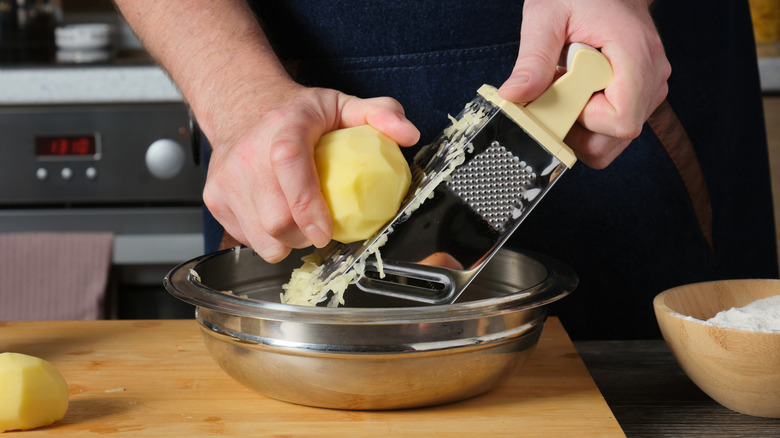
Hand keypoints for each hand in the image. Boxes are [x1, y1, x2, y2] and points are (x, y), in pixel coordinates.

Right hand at [202, 83, 419, 261]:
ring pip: (260, 237)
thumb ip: (380, 113)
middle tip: (320, 228)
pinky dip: (266, 239)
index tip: (326, 232)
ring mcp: (227, 179)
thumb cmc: (296, 113)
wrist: (241, 106)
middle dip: (304, 235)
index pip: (290, 168)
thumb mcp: (342, 104)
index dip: (308, 207)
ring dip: (286, 242)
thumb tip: (408, 134)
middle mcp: (247, 154)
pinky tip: (276, 217)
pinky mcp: (215, 198)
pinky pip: (246, 239)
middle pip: (275, 219)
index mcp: (283, 128)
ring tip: (299, 223)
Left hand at [498, 0, 669, 168]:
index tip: (565, 91)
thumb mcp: (546, 18)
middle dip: (578, 127)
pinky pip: (612, 129)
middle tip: (559, 91)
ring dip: (582, 124)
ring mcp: (649, 90)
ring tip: (569, 86)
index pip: (621, 120)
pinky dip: (589, 120)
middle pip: (616, 138)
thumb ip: (532, 59)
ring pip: (613, 140)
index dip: (585, 118)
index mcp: (636, 56)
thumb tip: (514, 95)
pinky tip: (578, 91)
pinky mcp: (640, 97)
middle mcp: (651, 78)